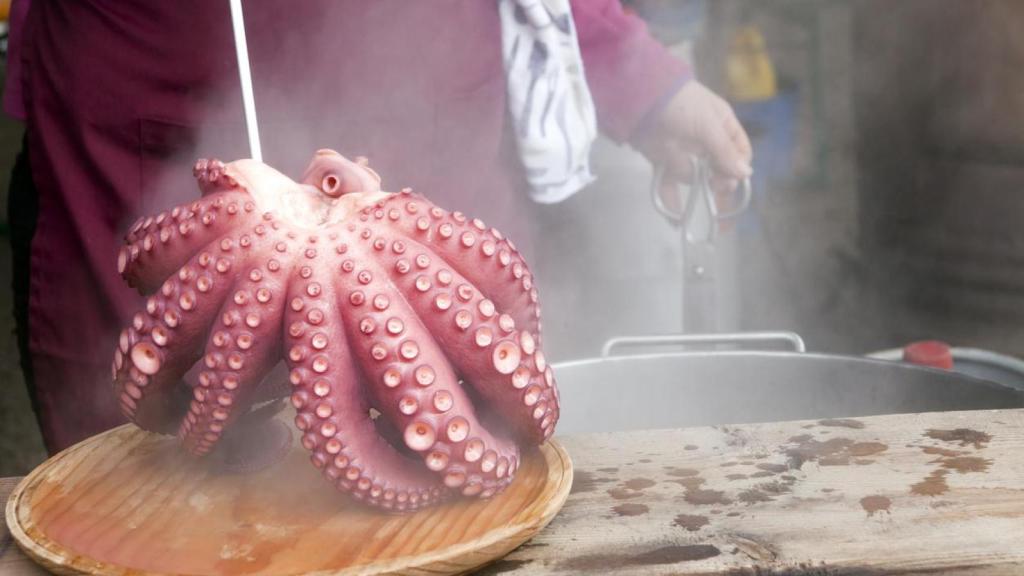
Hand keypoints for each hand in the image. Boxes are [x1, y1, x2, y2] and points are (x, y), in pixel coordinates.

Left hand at [638, 81, 752, 214]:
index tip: (730, 180)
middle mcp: (706, 142)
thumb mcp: (708, 125)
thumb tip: (745, 174)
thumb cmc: (681, 104)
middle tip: (715, 189)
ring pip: (695, 179)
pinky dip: (671, 200)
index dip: (737, 169)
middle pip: (719, 170)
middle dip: (719, 184)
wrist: (641, 97)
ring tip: (693, 194)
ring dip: (695, 188)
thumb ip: (724, 151)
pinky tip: (675, 219)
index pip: (739, 153)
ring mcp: (684, 153)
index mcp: (722, 127)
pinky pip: (670, 184)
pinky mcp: (663, 162)